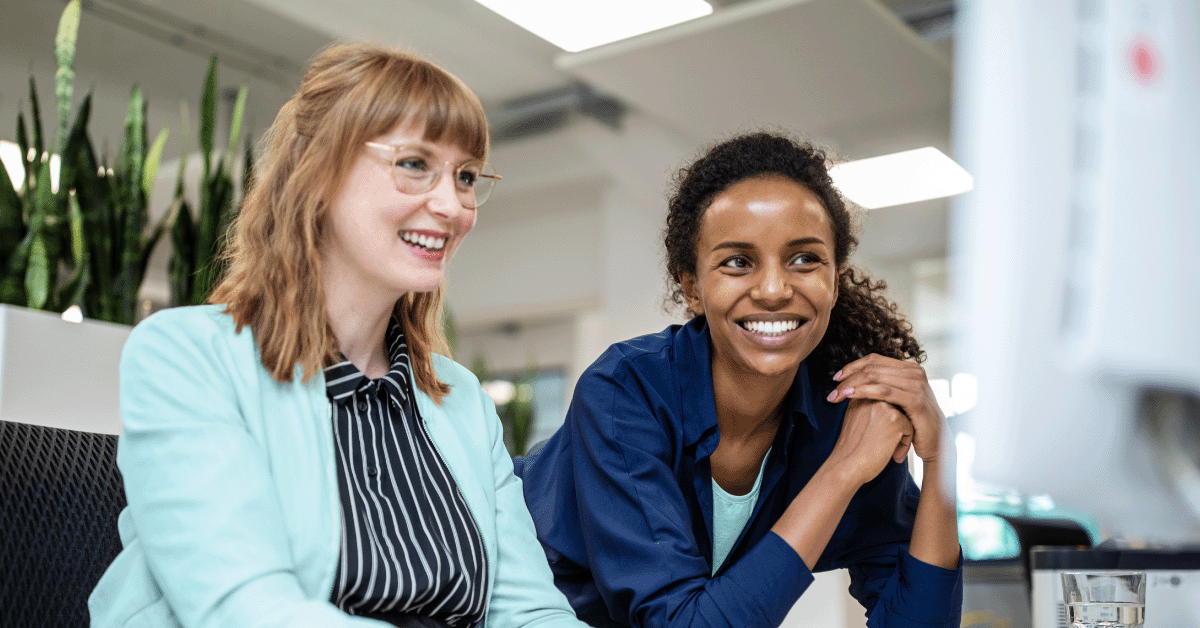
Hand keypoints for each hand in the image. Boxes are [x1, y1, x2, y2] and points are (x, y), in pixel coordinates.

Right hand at [826, 398, 913, 485]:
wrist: (846, 466)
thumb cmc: (850, 450)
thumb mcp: (854, 422)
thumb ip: (867, 412)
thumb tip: (887, 415)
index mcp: (860, 396)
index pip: (884, 405)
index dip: (883, 425)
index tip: (873, 439)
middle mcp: (871, 397)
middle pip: (895, 410)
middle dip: (894, 429)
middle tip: (883, 446)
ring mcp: (884, 406)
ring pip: (904, 419)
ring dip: (900, 437)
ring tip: (889, 452)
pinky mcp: (895, 418)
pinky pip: (910, 429)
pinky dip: (905, 444)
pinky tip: (893, 455)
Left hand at [827, 354, 947, 462]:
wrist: (934, 443)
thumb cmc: (912, 422)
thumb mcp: (897, 400)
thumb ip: (882, 385)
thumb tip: (854, 378)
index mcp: (909, 368)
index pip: (874, 359)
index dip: (852, 367)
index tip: (835, 378)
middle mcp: (915, 372)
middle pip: (872, 367)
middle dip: (848, 377)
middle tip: (832, 390)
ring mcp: (917, 385)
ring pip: (876, 376)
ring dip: (852, 385)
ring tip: (836, 395)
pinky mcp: (916, 400)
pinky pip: (885, 391)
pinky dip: (864, 391)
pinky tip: (850, 397)